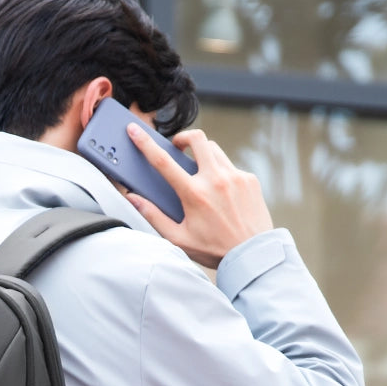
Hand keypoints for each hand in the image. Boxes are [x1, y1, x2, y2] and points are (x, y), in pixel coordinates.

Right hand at [125, 124, 273, 268]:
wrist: (252, 255)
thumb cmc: (214, 249)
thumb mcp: (178, 238)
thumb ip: (154, 216)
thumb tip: (134, 199)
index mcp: (194, 194)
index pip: (163, 161)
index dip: (145, 143)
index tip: (135, 130)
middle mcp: (215, 180)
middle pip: (196, 139)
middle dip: (183, 138)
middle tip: (177, 147)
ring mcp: (235, 176)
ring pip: (214, 149)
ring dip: (202, 154)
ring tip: (198, 171)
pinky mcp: (249, 179)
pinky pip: (231, 166)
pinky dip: (221, 173)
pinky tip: (220, 192)